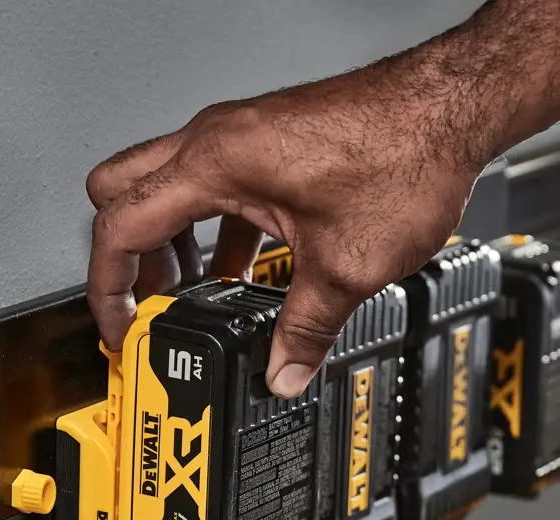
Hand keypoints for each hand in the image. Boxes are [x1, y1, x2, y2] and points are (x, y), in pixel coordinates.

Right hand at [86, 0, 559, 396]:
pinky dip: (216, 228)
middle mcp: (218, 139)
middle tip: (150, 307)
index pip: (119, 225)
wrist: (450, 108)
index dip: (109, 287)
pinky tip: (249, 268)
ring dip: (174, 243)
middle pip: (122, 194)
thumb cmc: (404, 155)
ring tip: (198, 296)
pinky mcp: (270, 141)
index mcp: (216, 163)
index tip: (120, 326)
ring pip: (170, 188)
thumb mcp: (346, 267)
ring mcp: (242, 136)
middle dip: (128, 258)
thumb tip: (284, 371)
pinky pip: (216, 185)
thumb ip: (305, 329)